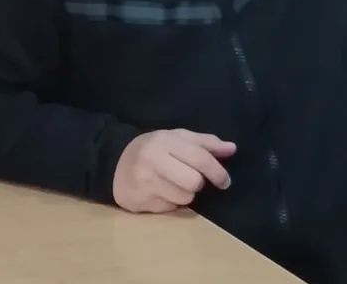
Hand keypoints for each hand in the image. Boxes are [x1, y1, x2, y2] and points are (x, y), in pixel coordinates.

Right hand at [113, 129, 235, 213]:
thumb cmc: (153, 148)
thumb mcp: (176, 138)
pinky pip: (170, 208)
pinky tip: (160, 192)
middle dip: (198, 183)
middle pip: (194, 182)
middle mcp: (153, 159)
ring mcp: (145, 182)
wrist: (114, 162)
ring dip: (185, 194)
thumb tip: (232, 148)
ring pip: (184, 198)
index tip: (225, 181)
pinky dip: (171, 202)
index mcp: (165, 140)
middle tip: (192, 180)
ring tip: (173, 184)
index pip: (200, 158)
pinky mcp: (140, 201)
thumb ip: (205, 143)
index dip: (218, 172)